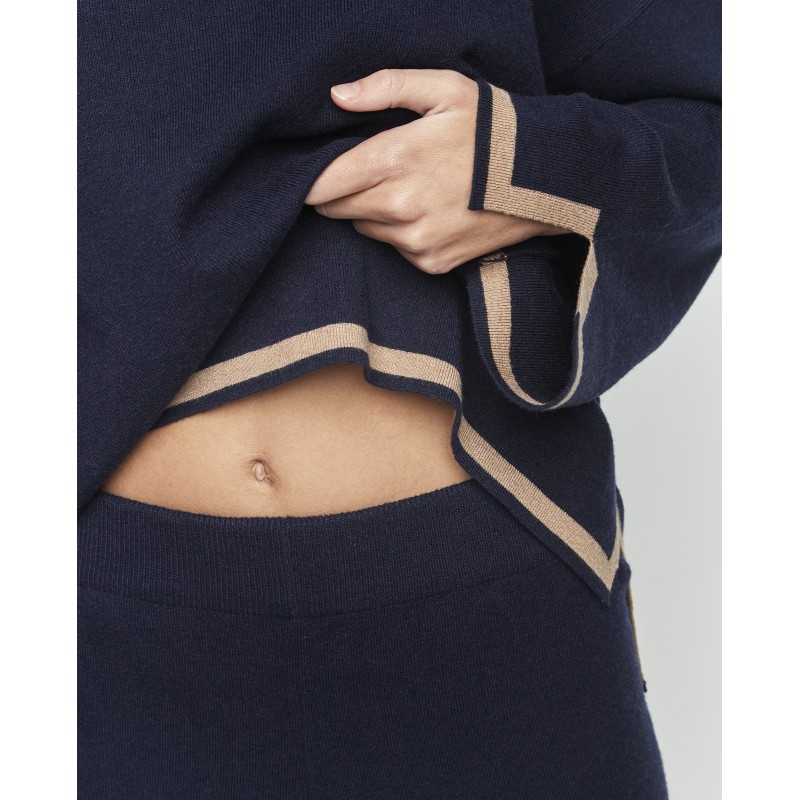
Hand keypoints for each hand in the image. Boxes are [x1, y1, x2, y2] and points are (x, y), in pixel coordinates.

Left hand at [304, 68, 567, 274]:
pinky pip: (394, 247)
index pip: (326, 181)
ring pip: (365, 228)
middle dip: (342, 192)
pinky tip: (427, 211)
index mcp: (396, 159)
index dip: (312, 179)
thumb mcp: (445, 90)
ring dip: (371, 212)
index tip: (310, 174)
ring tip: (406, 188)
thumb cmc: (492, 130)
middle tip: (365, 173)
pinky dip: (399, 232)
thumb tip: (337, 96)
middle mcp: (401, 206)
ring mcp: (416, 239)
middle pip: (338, 208)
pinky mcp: (431, 262)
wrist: (545, 180)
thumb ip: (386, 87)